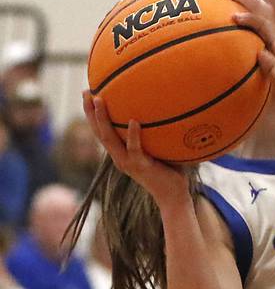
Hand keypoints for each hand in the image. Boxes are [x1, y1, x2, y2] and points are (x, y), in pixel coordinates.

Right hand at [83, 92, 189, 209]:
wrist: (174, 196)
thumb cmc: (170, 170)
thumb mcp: (159, 148)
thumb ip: (156, 132)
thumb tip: (165, 105)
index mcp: (121, 153)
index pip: (102, 132)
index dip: (92, 115)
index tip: (88, 93)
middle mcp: (120, 158)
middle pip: (98, 133)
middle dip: (89, 112)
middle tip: (86, 92)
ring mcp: (128, 163)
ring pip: (109, 139)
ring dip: (102, 119)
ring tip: (99, 100)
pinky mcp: (141, 166)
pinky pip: (134, 149)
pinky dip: (133, 135)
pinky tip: (134, 121)